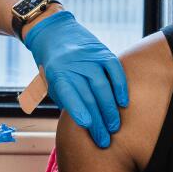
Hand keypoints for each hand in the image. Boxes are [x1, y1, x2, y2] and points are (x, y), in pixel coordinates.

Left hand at [24, 10, 127, 148]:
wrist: (53, 31)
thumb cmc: (51, 64)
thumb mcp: (49, 82)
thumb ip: (65, 99)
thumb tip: (84, 121)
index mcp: (56, 74)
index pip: (69, 95)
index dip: (79, 111)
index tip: (88, 127)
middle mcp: (73, 64)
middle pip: (88, 96)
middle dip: (97, 121)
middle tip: (104, 140)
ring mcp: (89, 57)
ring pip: (103, 86)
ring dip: (110, 109)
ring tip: (114, 127)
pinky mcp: (102, 51)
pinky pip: (115, 70)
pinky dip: (120, 87)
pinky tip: (123, 103)